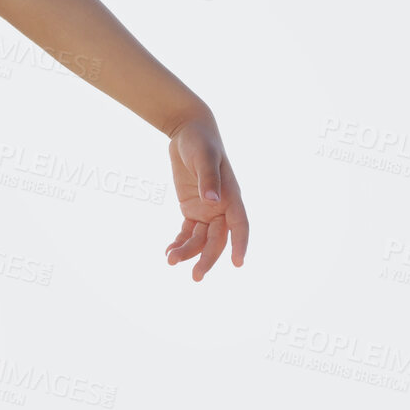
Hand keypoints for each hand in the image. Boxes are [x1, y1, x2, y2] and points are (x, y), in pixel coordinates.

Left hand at [163, 116, 249, 280]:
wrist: (189, 132)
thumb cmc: (201, 143)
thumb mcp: (204, 157)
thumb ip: (208, 178)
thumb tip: (212, 200)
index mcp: (231, 196)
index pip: (240, 226)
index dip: (240, 244)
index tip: (237, 263)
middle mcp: (221, 207)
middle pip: (218, 239)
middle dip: (208, 258)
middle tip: (196, 277)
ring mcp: (207, 210)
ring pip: (201, 238)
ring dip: (188, 252)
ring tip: (171, 262)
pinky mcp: (192, 209)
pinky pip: (188, 231)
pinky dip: (180, 242)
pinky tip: (169, 253)